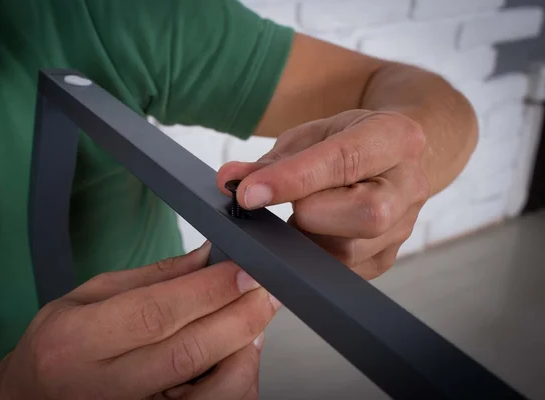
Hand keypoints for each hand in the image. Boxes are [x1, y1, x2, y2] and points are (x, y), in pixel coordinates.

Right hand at [0, 242, 278, 399]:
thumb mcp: (86, 298)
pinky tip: (237, 355)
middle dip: (240, 315)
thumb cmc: (57, 349)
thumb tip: (206, 257)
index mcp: (77, 342)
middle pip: (190, 351)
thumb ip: (151, 278)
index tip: (244, 269)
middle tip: (265, 291)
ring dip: (244, 351)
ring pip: (210, 392)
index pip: (157, 312)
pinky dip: (237, 382)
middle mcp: (104, 388)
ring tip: (251, 321)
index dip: (210, 289)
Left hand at [218, 110, 429, 279]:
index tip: (248, 194)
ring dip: (306, 239)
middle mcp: (409, 185)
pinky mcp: (386, 257)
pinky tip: (304, 238)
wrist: (388, 157)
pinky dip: (311, 258)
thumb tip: (228, 181)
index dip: (292, 180)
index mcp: (394, 138)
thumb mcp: (311, 137)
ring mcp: (404, 227)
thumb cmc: (345, 142)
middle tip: (288, 206)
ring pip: (349, 251)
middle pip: (366, 214)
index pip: (344, 161)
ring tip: (295, 219)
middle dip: (311, 213)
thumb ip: (270, 160)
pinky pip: (342, 270)